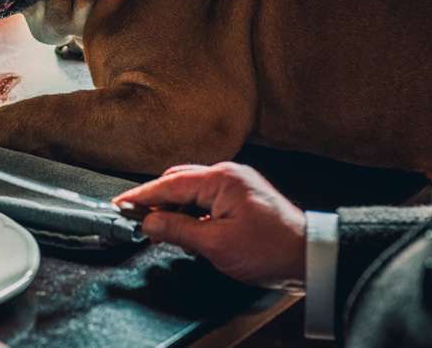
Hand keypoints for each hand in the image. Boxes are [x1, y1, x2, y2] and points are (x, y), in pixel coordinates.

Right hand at [115, 162, 305, 285]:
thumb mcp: (216, 244)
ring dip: (174, 206)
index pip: (169, 184)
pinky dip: (190, 209)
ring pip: (191, 189)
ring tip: (162, 229)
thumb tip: (149, 221)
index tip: (121, 205)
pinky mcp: (240, 195)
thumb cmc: (270, 250)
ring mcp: (235, 182)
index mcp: (221, 179)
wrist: (310, 257)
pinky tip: (186, 227)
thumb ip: (177, 229)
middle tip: (138, 221)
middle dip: (156, 200)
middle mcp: (227, 173)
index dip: (141, 196)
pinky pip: (205, 196)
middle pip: (178, 181)